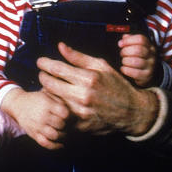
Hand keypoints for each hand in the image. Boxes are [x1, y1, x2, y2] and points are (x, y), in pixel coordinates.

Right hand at [0, 88, 71, 149]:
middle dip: (66, 125)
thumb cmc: (36, 99)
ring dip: (62, 136)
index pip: (64, 113)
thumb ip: (60, 99)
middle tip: (68, 124)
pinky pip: (46, 143)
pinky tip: (60, 144)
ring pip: (55, 135)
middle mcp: (41, 115)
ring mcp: (37, 126)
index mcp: (46, 104)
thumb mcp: (47, 93)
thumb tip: (75, 106)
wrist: (18, 104)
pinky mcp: (34, 134)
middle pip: (61, 124)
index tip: (68, 115)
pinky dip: (55, 146)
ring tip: (64, 132)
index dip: (69, 115)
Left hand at [36, 42, 157, 137]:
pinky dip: (55, 106)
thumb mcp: (101, 66)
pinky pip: (59, 113)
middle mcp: (83, 95)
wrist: (132, 112)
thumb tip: (60, 46)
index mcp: (88, 78)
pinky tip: (56, 100)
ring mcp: (80, 112)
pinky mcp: (79, 124)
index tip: (40, 61)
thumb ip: (79, 57)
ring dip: (47, 91)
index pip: (57, 69)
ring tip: (48, 86)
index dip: (44, 64)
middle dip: (42, 76)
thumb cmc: (116, 85)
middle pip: (50, 84)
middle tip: (42, 73)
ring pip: (52, 99)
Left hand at [118, 33, 160, 87]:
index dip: (128, 40)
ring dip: (125, 61)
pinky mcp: (147, 75)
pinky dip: (126, 70)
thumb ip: (130, 40)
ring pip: (136, 61)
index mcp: (149, 46)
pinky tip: (123, 69)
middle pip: (138, 50)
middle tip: (122, 54)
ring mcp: (150, 66)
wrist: (145, 74)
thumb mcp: (136, 47)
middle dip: (126, 51)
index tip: (120, 44)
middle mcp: (152, 55)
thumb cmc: (138, 58)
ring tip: (124, 61)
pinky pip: (135, 73)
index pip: (141, 39)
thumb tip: (124, 37)